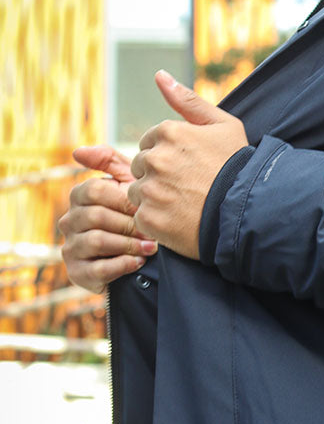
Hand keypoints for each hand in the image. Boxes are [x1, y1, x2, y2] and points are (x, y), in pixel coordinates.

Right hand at [59, 147, 157, 293]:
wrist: (141, 256)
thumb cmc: (134, 213)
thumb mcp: (127, 183)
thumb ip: (109, 162)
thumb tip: (77, 151)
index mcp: (79, 197)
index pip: (94, 191)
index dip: (123, 200)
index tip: (146, 207)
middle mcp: (69, 221)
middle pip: (96, 216)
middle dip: (129, 224)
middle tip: (154, 231)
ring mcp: (71, 247)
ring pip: (97, 241)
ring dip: (129, 244)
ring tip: (152, 247)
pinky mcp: (77, 273)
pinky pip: (98, 269)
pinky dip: (123, 265)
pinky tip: (141, 262)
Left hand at [127, 70, 247, 259]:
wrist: (250, 212)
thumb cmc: (239, 167)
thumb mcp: (223, 125)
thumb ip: (188, 100)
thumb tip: (159, 75)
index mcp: (169, 132)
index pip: (150, 142)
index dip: (169, 156)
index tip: (189, 168)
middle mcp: (155, 158)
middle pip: (141, 166)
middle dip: (158, 176)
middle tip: (188, 188)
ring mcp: (150, 189)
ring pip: (138, 192)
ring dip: (154, 198)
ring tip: (184, 205)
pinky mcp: (149, 218)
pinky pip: (141, 217)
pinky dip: (157, 221)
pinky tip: (180, 220)